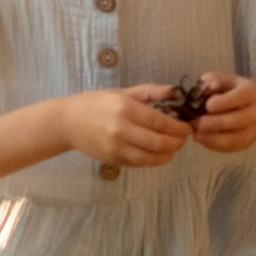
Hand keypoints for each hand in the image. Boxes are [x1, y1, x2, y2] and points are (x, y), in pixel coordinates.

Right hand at [63, 84, 189, 170]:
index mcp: (125, 109)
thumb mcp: (122, 92)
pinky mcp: (114, 160)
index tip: (187, 127)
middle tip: (184, 138)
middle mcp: (121, 130)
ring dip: (168, 155)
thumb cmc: (96, 103)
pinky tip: (159, 154)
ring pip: (151, 158)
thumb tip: (175, 92)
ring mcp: (117, 148)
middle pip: (158, 143)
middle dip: (177, 142)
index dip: (178, 127)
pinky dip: (154, 160)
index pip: (160, 122)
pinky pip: (140, 164)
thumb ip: (150, 92)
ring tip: (174, 148)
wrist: (68, 122)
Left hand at [191, 71, 255, 150]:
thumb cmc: (238, 91)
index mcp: (253, 92)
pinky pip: (233, 147)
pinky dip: (216, 146)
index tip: (208, 105)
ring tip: (196, 135)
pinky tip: (202, 140)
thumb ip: (215, 81)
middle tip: (198, 124)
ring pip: (237, 139)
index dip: (225, 102)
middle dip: (217, 123)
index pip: (241, 97)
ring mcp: (254, 130)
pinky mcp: (248, 143)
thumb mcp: (228, 80)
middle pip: (240, 120)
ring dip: (214, 139)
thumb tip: (203, 88)